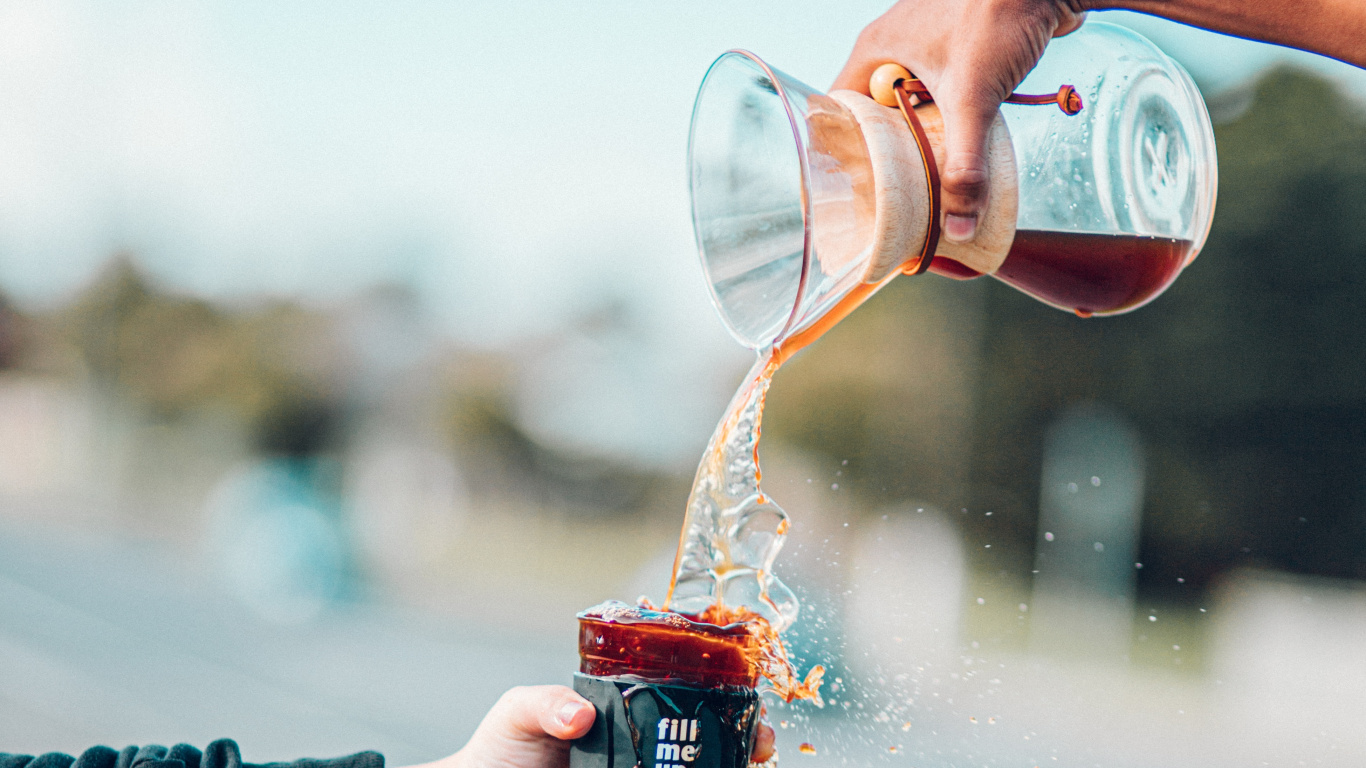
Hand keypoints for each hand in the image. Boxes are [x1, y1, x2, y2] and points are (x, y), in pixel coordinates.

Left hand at [405, 685, 776, 767]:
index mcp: (622, 713)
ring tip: (754, 760)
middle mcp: (639, 748)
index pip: (682, 697)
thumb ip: (546, 704)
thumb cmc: (500, 749)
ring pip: (696, 765)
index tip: (747, 705)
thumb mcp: (521, 712)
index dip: (722, 698)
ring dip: (732, 759)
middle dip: (744, 737)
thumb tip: (578, 716)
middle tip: (761, 743)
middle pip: (705, 738)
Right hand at [832, 0, 1087, 241]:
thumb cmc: (996, 17)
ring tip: (928, 173)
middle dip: (886, 150)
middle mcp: (895, 42)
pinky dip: (949, 115)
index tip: (851, 187)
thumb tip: (959, 228)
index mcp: (876, 48)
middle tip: (893, 191)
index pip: (837, 107)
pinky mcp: (962, 44)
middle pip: (875, 111)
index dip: (841, 148)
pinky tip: (965, 137)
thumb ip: (964, 166)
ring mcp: (929, 41)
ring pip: (910, 101)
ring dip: (922, 133)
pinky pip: (941, 90)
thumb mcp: (972, 99)